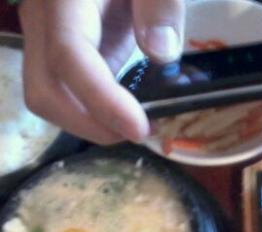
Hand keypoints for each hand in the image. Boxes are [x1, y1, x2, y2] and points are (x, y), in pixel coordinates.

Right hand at [19, 0, 184, 143]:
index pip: (70, 57)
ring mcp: (47, 36)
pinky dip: (95, 110)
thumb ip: (159, 4)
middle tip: (142, 133)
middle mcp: (44, 20)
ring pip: (51, 96)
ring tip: (138, 125)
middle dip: (91, 125)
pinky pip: (68, 90)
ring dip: (92, 122)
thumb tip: (161, 51)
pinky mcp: (61, 47)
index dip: (102, 100)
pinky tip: (130, 111)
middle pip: (45, 91)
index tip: (139, 128)